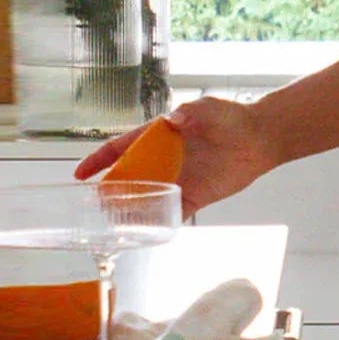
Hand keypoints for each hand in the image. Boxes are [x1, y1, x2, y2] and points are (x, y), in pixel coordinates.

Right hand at [74, 96, 281, 218]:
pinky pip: (175, 212)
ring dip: (133, 209)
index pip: (121, 148)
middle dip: (111, 191)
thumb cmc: (229, 117)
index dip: (99, 160)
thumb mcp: (205, 107)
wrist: (258, 137)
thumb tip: (175, 120)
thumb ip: (188, 113)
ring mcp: (179, 179)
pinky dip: (162, 221)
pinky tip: (149, 232)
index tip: (81, 174)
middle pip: (130, 177)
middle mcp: (164, 160)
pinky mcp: (197, 195)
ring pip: (149, 198)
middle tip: (95, 205)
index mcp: (157, 137)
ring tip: (114, 223)